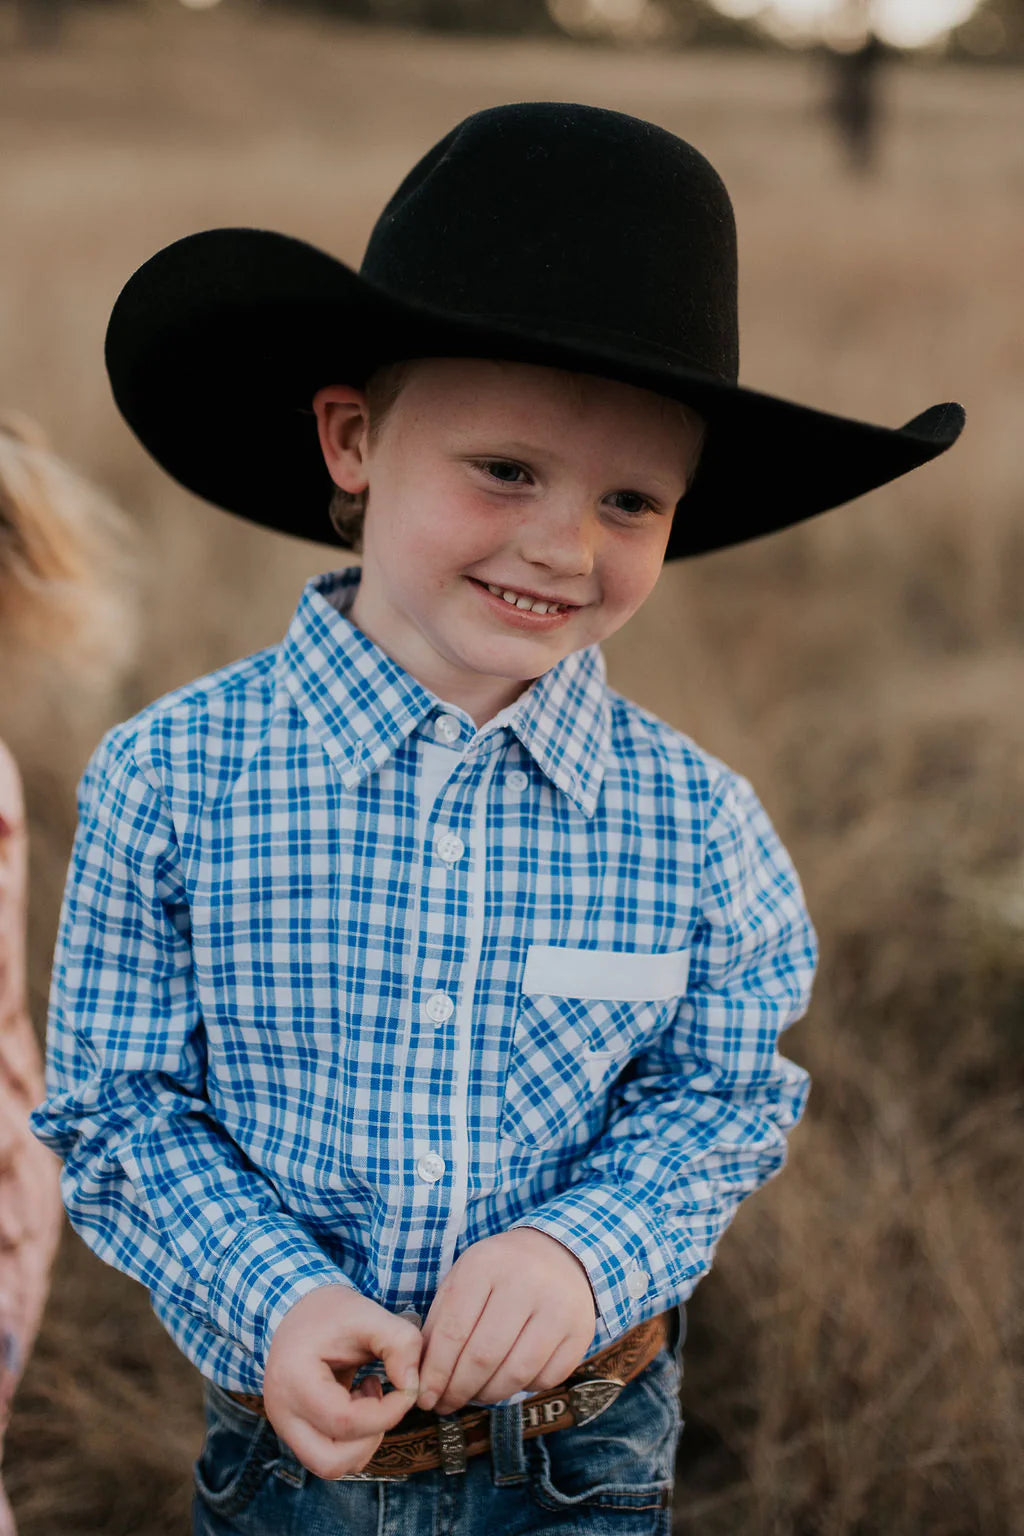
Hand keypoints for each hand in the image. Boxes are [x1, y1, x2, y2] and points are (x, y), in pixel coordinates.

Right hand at [262, 1285, 421, 1477]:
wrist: (296, 1309)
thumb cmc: (331, 1312)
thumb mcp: (369, 1314)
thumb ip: (400, 1342)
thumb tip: (413, 1386)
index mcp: (293, 1379)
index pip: (344, 1421)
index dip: (387, 1413)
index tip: (406, 1388)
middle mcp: (281, 1412)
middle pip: (330, 1461)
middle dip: (370, 1438)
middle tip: (382, 1399)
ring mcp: (284, 1426)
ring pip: (329, 1465)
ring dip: (362, 1441)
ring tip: (368, 1396)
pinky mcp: (295, 1430)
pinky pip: (328, 1454)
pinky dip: (352, 1439)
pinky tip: (357, 1400)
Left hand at [416, 1229, 596, 1413]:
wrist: (558, 1253)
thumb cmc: (499, 1273)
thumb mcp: (464, 1279)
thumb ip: (441, 1323)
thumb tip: (424, 1379)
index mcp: (486, 1264)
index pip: (453, 1332)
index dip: (435, 1372)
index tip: (425, 1397)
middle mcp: (526, 1282)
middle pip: (484, 1357)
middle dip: (458, 1390)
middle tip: (446, 1405)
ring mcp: (558, 1307)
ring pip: (516, 1374)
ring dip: (487, 1395)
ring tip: (474, 1394)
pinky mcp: (580, 1331)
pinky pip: (545, 1379)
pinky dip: (521, 1389)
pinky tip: (508, 1379)